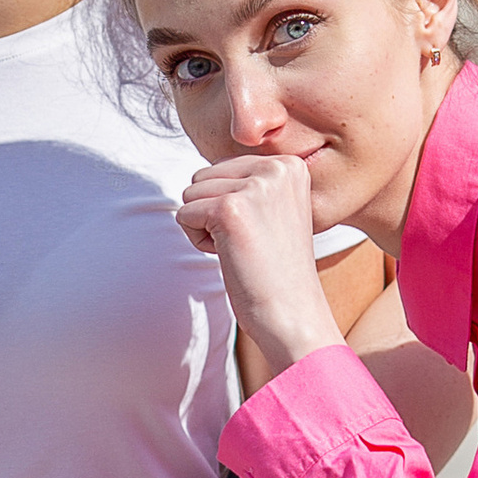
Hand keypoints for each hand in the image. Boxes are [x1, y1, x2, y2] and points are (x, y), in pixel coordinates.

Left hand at [174, 155, 342, 373]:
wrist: (293, 313)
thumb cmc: (276, 269)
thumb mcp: (273, 209)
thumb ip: (248, 181)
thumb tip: (206, 168)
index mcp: (289, 164)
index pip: (223, 167)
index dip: (230, 205)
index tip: (262, 232)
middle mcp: (276, 167)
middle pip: (203, 176)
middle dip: (213, 212)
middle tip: (250, 243)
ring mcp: (254, 187)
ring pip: (191, 194)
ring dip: (206, 227)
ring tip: (243, 249)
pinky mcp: (229, 209)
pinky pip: (184, 214)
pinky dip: (199, 241)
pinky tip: (232, 256)